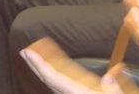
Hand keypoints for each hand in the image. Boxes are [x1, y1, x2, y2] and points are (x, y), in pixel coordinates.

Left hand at [21, 37, 138, 93]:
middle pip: (49, 78)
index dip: (40, 65)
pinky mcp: (75, 91)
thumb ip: (114, 89)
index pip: (54, 78)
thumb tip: (110, 75)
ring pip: (53, 79)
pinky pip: (61, 80)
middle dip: (36, 64)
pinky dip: (55, 69)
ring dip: (44, 64)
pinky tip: (53, 61)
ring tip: (37, 49)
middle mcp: (70, 93)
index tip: (28, 53)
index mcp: (77, 93)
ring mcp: (71, 92)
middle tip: (24, 50)